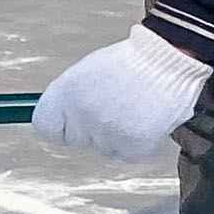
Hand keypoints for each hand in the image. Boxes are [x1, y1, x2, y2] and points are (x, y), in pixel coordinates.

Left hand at [33, 24, 212, 163]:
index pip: (45, 126)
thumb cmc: (130, 63)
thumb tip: (58, 123)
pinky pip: (124, 153)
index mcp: (65, 93)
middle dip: (90, 127)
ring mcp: (106, 133)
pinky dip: (135, 141)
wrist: (168, 61)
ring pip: (101, 147)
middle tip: (113, 104)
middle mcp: (81, 116)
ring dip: (114, 134)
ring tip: (132, 106)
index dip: (61, 123)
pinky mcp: (131, 146)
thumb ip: (68, 99)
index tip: (71, 119)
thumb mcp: (86, 72)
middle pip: (75, 139)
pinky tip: (143, 118)